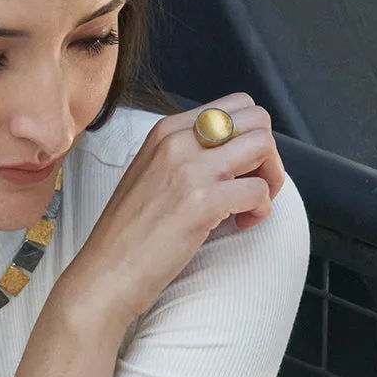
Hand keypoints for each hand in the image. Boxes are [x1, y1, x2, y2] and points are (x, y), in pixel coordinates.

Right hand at [68, 93, 287, 325]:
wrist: (106, 271)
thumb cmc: (130, 231)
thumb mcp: (152, 173)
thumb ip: (187, 154)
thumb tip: (236, 153)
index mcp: (165, 131)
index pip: (235, 105)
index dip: (249, 138)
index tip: (238, 171)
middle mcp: (177, 141)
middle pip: (257, 119)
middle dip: (267, 154)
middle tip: (253, 186)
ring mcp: (189, 169)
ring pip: (264, 145)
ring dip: (270, 179)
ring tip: (249, 207)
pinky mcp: (202, 202)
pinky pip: (259, 190)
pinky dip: (260, 211)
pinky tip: (240, 226)